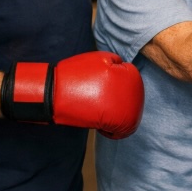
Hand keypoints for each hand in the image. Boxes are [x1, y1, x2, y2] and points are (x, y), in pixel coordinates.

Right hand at [1, 51, 143, 139]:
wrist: (56, 93)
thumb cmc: (75, 75)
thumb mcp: (100, 59)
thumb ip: (117, 64)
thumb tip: (126, 70)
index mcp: (131, 73)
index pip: (133, 86)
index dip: (117, 90)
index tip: (103, 92)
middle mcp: (135, 88)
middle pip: (133, 103)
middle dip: (119, 105)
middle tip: (100, 103)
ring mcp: (129, 104)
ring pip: (129, 118)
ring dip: (116, 118)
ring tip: (99, 112)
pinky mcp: (121, 120)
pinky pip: (123, 131)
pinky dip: (113, 131)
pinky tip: (100, 124)